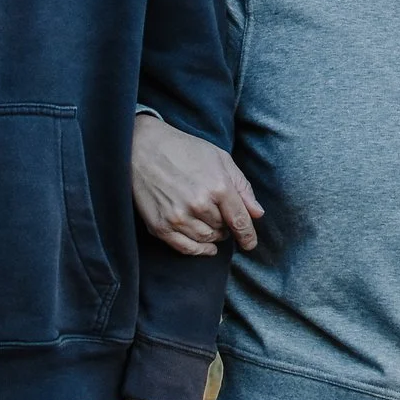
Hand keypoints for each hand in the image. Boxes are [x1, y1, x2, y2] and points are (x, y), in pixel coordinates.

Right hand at [132, 113, 261, 254]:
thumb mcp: (220, 159)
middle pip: (223, 230)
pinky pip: (186, 248)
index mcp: (218, 186)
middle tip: (219, 213)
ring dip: (213, 236)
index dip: (248, 236)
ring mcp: (178, 218)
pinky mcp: (160, 226)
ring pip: (206, 240)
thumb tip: (257, 214)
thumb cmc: (184, 150)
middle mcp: (199, 205)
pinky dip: (199, 250)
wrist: (142, 148)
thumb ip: (242, 187)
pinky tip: (206, 247)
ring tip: (209, 222)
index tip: (250, 243)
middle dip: (225, 225)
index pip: (240, 221)